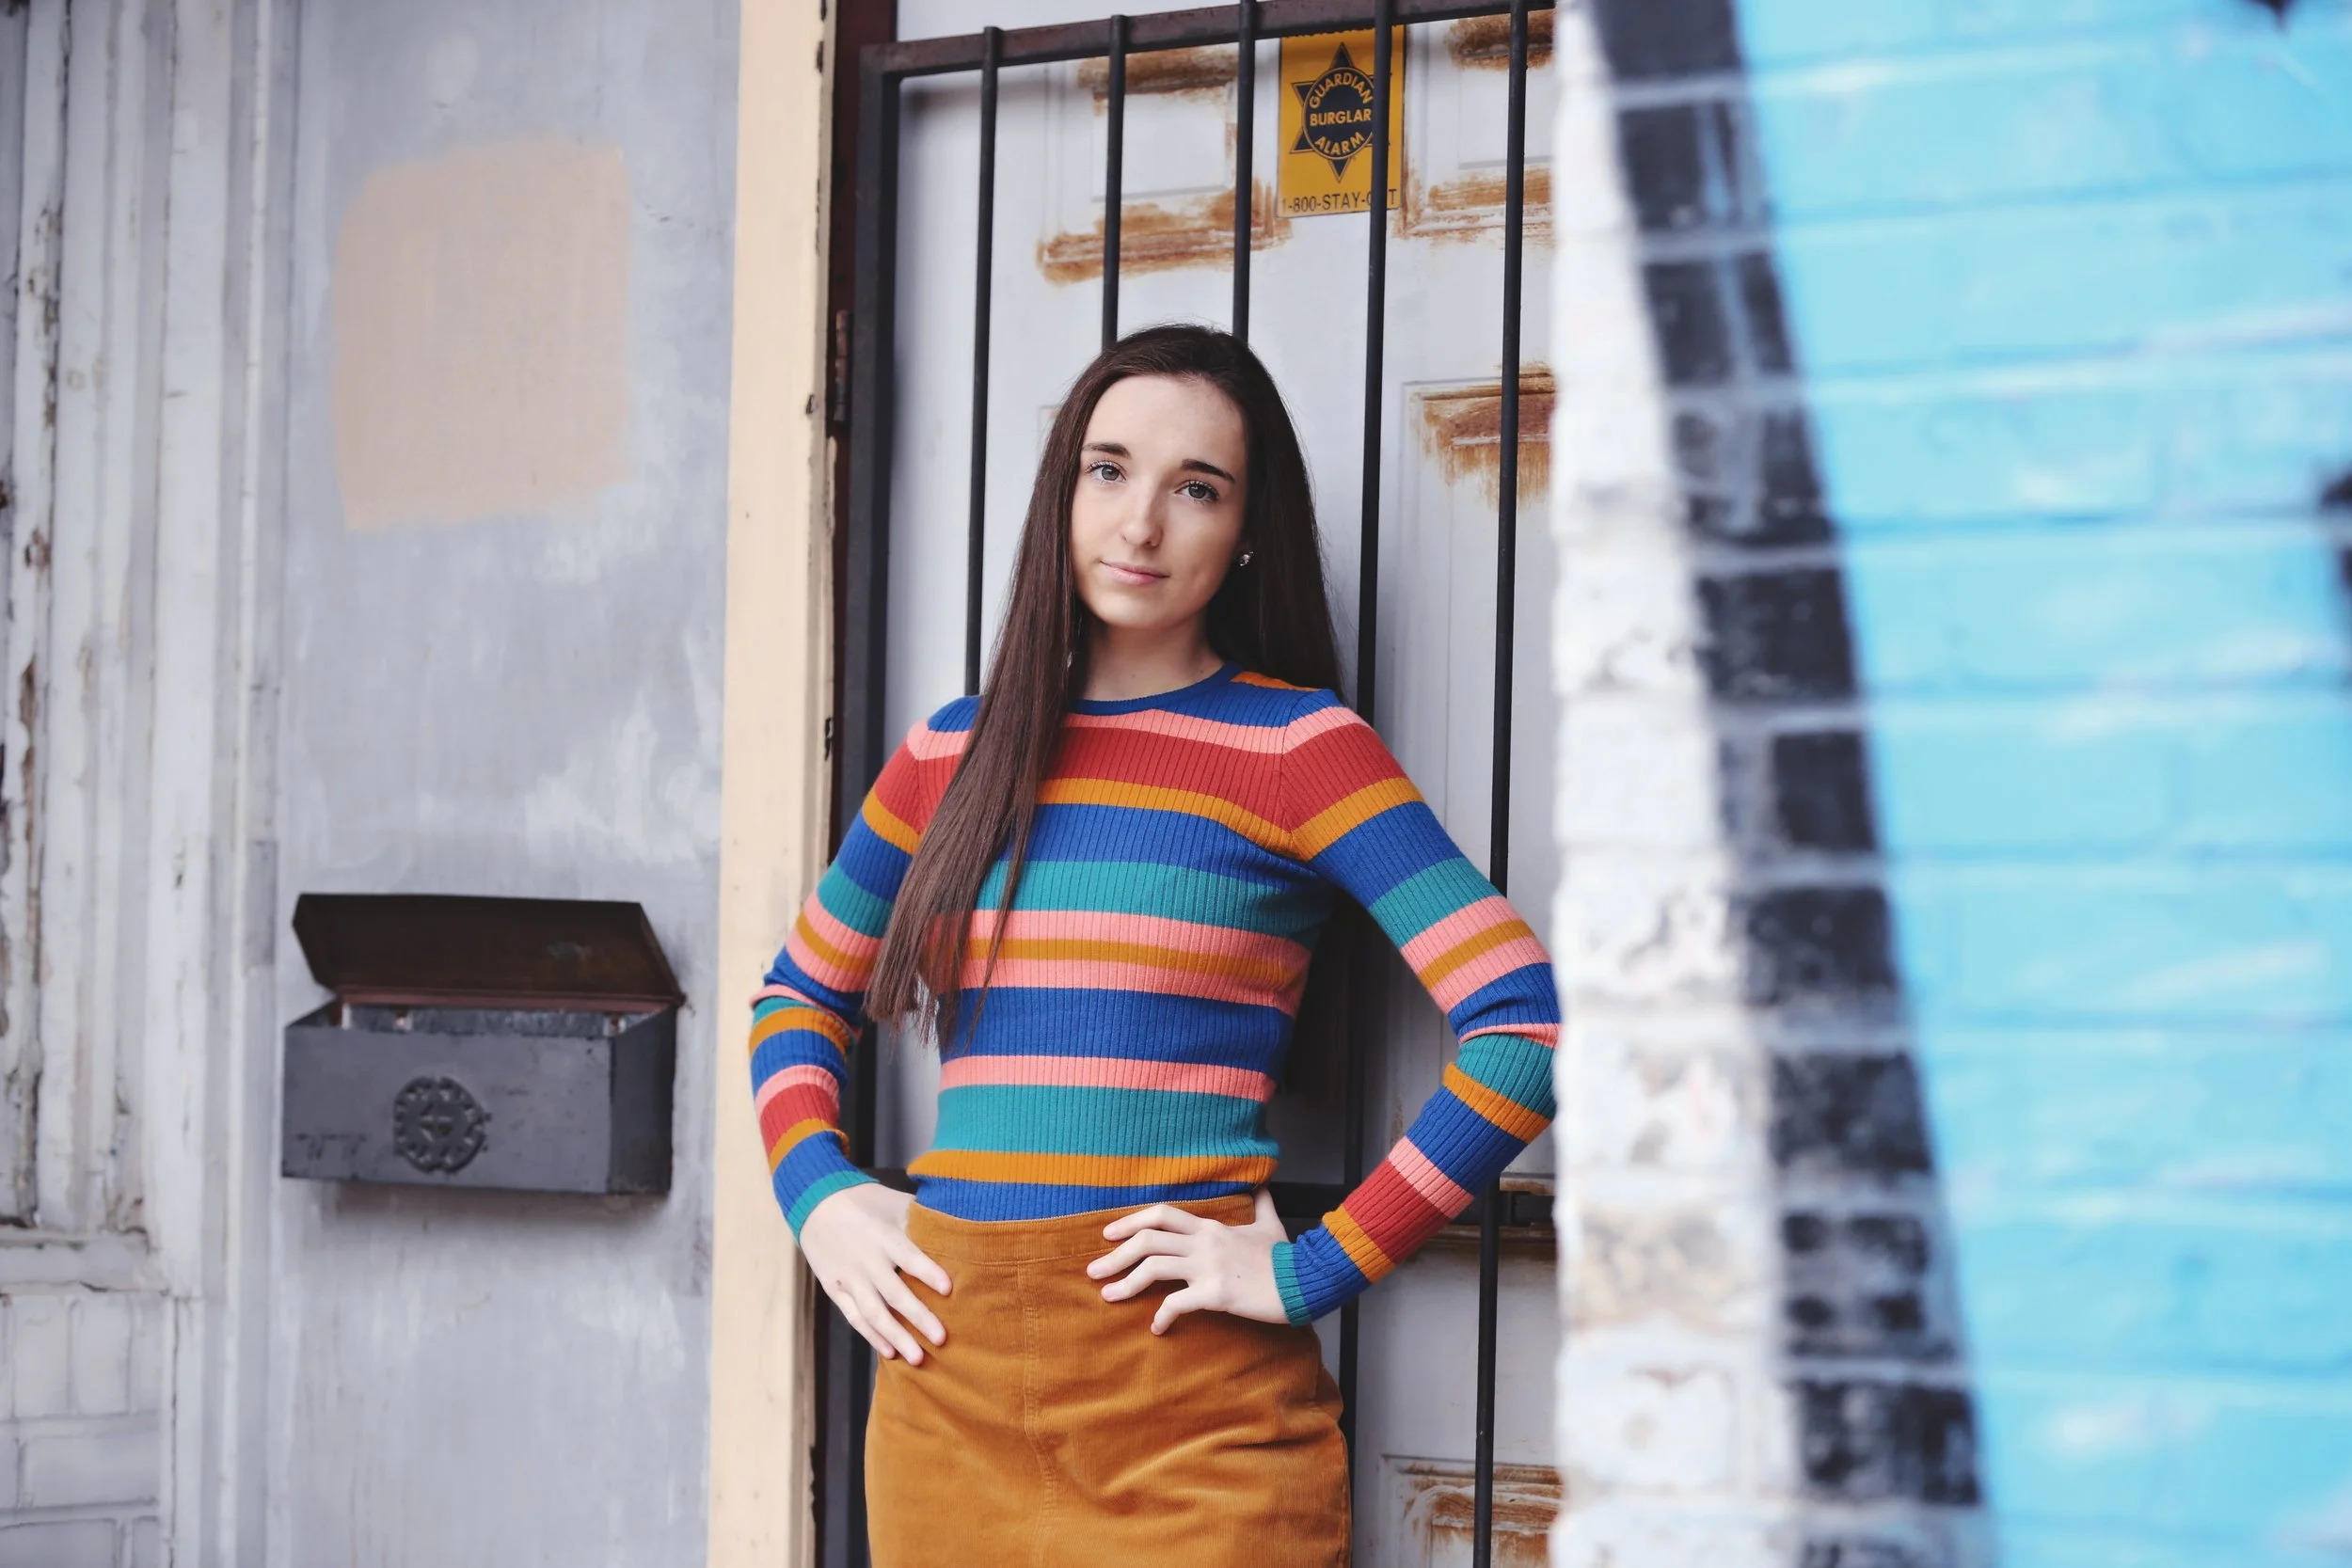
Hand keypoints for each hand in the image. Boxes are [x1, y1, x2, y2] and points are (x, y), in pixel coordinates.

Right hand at [799, 1183, 950, 1365]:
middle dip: (918, 1317)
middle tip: (941, 1339)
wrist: (814, 1202)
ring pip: (873, 1313)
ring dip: (896, 1336)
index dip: (929, 1273)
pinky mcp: (835, 1289)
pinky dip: (872, 1336)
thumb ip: (921, 1218)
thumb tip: (958, 1227)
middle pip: (894, 1294)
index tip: (949, 1290)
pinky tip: (890, 1352)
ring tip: (918, 1358)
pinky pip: (854, 1317)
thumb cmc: (864, 1201)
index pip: (909, 1257)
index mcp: (884, 1236)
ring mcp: (849, 1278)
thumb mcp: (893, 1202)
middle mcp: (866, 1260)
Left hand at [1087, 1189, 1289, 1334]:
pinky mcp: (1215, 1294)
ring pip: (1153, 1268)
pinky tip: (1156, 1328)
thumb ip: (1261, 1203)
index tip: (1108, 1234)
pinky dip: (1161, 1317)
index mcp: (1210, 1226)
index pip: (1161, 1215)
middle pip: (1147, 1241)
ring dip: (1125, 1283)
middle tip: (1092, 1270)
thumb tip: (1263, 1185)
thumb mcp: (1271, 1224)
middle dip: (1115, 1255)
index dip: (1130, 1222)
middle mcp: (1204, 1242)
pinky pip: (1177, 1304)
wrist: (1305, 1281)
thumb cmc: (1285, 1257)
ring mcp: (1208, 1267)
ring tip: (1107, 1296)